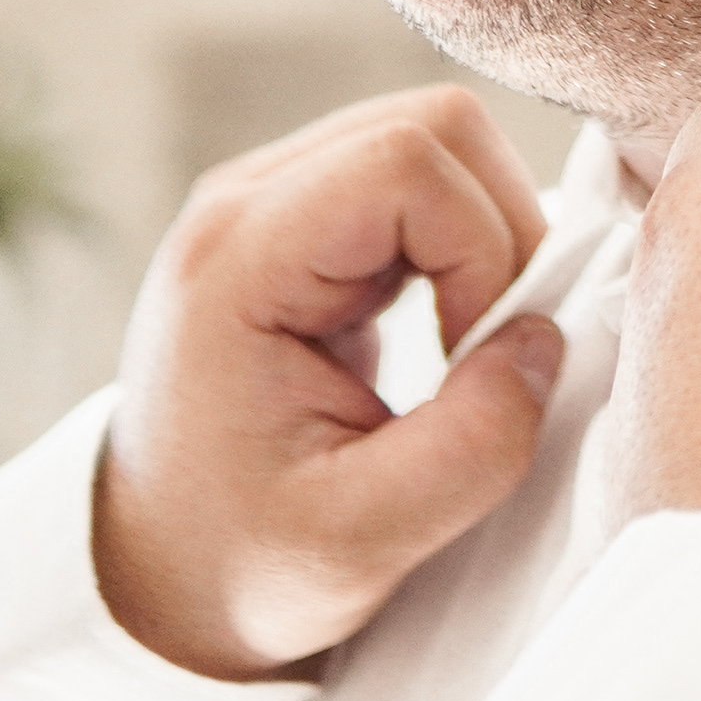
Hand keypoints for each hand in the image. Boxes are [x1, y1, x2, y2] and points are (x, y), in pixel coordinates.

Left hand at [98, 85, 567, 679]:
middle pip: (432, 126)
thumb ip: (469, 449)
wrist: (155, 574)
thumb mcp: (357, 542)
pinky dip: (466, 244)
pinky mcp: (306, 222)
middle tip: (489, 351)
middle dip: (500, 232)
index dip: (481, 248)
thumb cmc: (238, 565)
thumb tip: (545, 343)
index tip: (472, 362)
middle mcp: (245, 203)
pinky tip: (446, 329)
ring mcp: (273, 202)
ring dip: (489, 237)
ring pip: (438, 140)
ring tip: (467, 347)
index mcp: (234, 262)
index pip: (406, 162)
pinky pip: (422, 178)